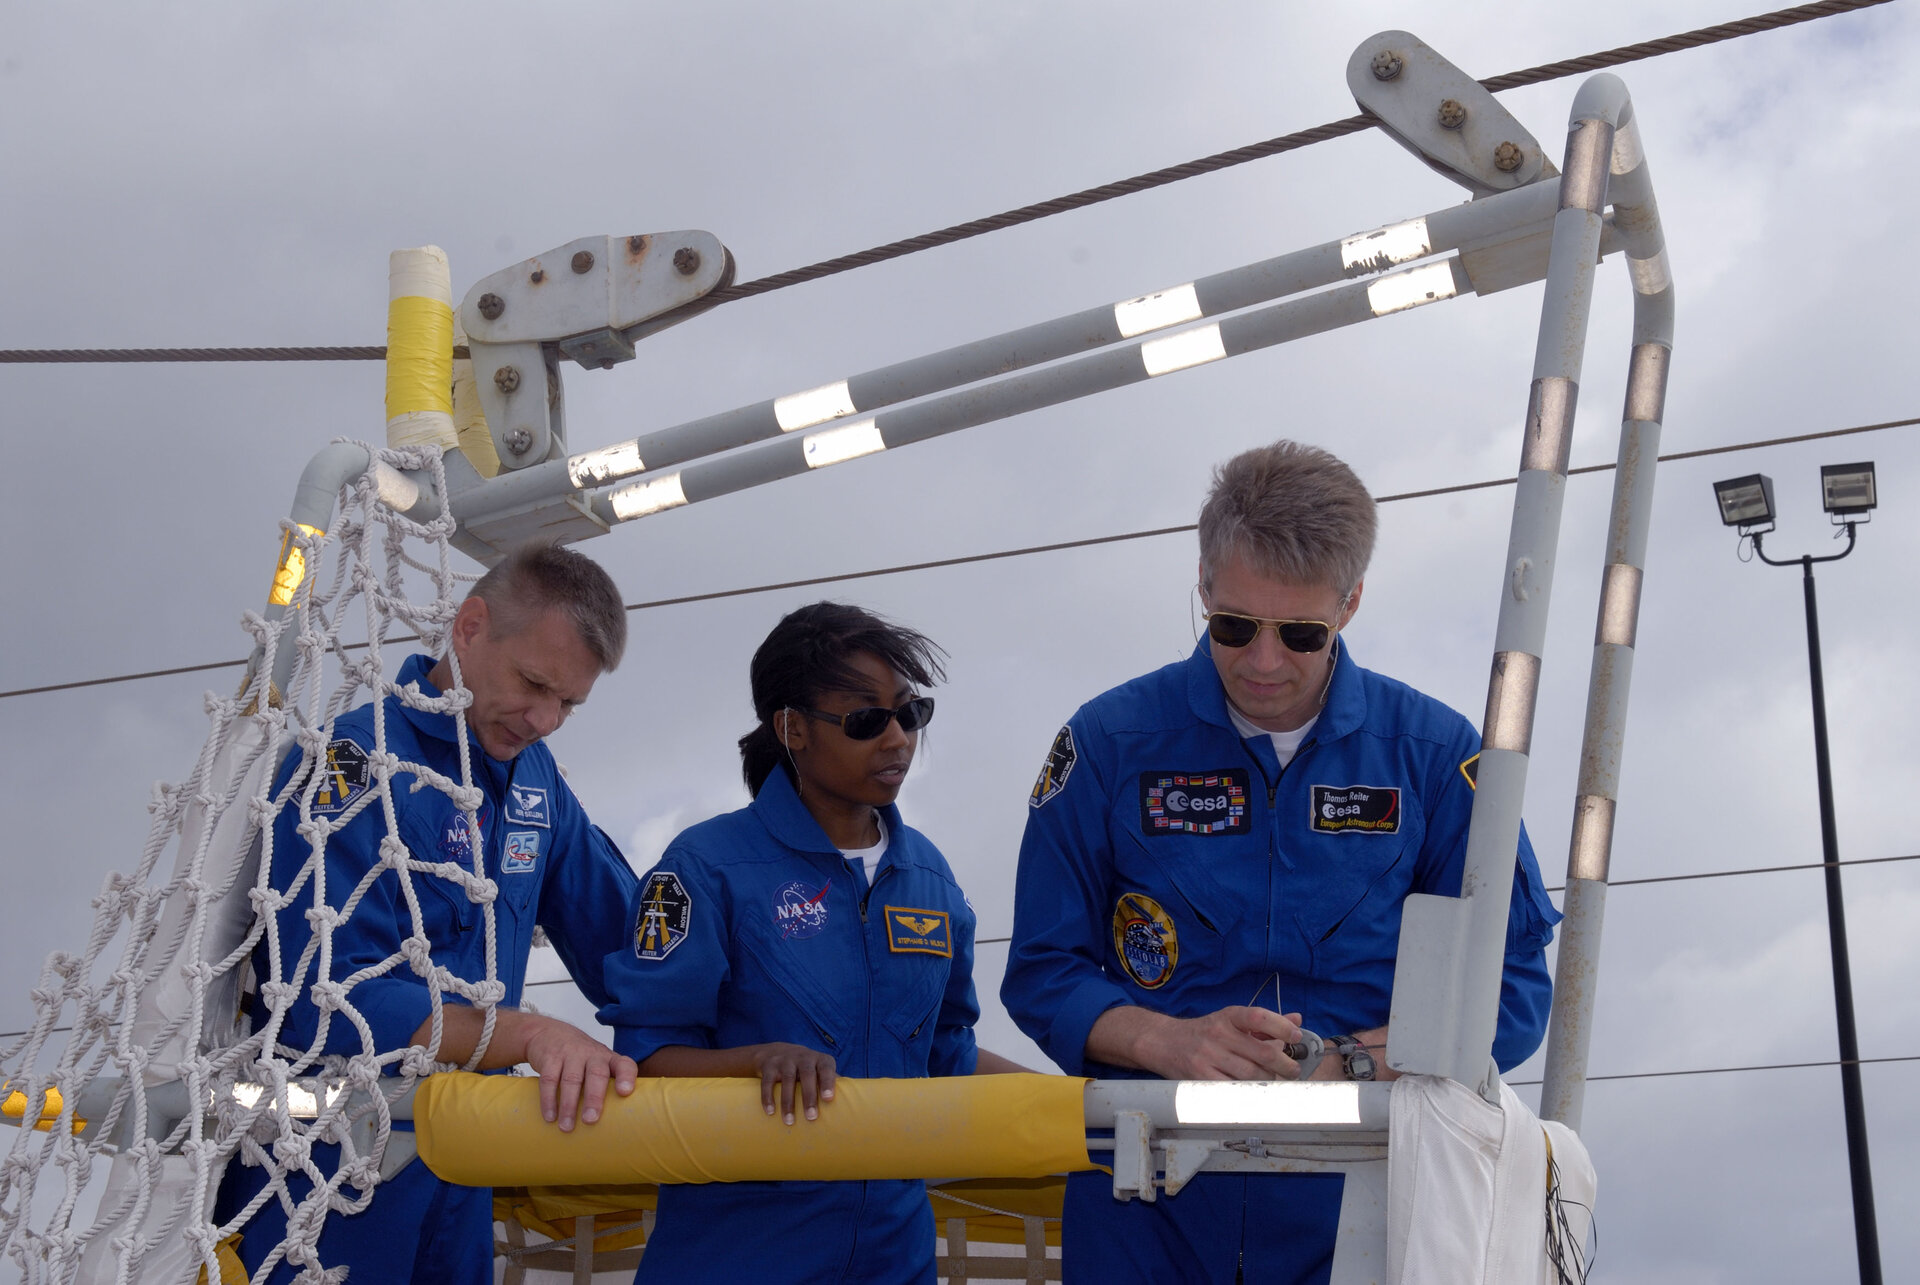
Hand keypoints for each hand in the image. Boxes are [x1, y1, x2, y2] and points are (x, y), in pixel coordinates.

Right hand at [518, 1013, 638, 1131]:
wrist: (549, 1033)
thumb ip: (606, 1086)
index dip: (626, 1077)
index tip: (625, 1092)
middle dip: (594, 1098)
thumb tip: (616, 1123)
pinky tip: (550, 1116)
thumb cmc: (581, 1059)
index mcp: (608, 1059)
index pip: (624, 1065)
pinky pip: (549, 1079)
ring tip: (567, 1127)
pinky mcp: (550, 1057)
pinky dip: (549, 1099)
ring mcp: (571, 1054)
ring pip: (571, 1079)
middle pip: (596, 1074)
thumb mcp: (597, 1065)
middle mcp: (592, 1054)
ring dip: (569, 1105)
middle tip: (591, 1120)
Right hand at [751, 1043, 836, 1124]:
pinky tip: (770, 1112)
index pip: (827, 1069)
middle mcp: (804, 1057)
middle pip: (808, 1075)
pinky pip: (767, 1082)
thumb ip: (833, 1084)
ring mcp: (785, 1060)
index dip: (828, 1082)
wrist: (776, 1052)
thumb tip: (853, 1105)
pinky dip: (768, 1097)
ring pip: (787, 1080)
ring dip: (788, 1102)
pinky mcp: (769, 1066)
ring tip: (790, 1121)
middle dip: (809, 1096)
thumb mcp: (820, 1071)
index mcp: (820, 1060)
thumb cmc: (807, 1069)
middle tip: (811, 1117)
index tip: (828, 1099)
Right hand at [1135, 1006, 1305, 1080]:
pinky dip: (1248, 1093)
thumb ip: (1264, 1023)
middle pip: (1262, 1052)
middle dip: (1284, 1065)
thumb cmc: (1203, 1032)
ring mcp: (1208, 1057)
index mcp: (1228, 1017)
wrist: (1163, 1042)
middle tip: (1293, 1070)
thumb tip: (1296, 1020)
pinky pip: (1232, 1090)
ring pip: (1251, 1075)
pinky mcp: (1201, 1078)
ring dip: (1268, 1082)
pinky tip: (1254, 1093)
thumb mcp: (1231, 1021)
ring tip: (1273, 1082)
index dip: (1282, 1026)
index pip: (1259, 1017)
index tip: (1296, 1037)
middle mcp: (1218, 1034)